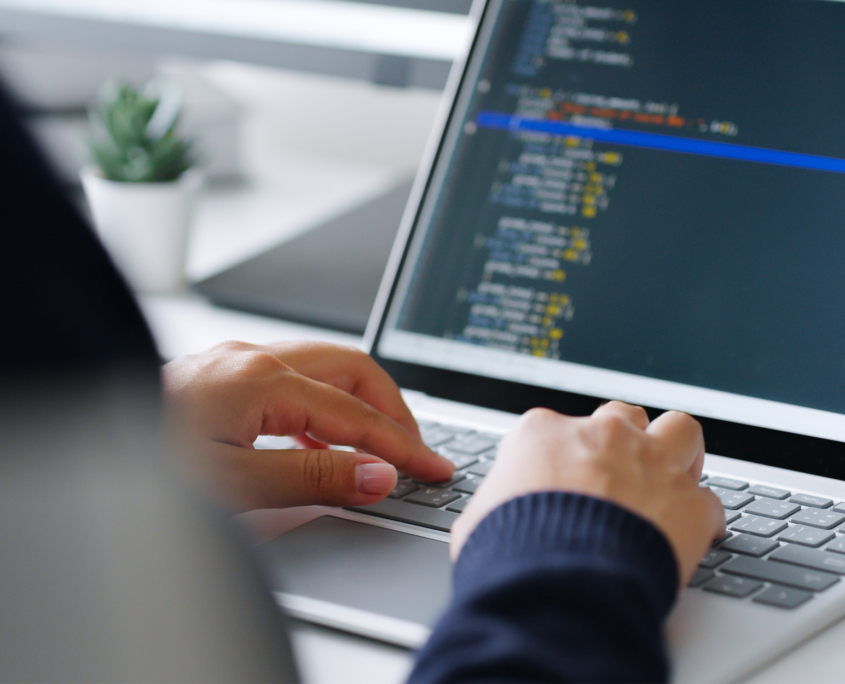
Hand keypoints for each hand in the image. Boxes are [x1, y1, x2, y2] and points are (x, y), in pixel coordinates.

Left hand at [162, 341, 453, 510]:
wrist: (82, 440)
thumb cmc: (142, 460)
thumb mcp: (232, 484)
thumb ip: (311, 477)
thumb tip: (375, 473)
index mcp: (262, 380)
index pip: (356, 413)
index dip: (401, 445)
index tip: (435, 467)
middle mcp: (254, 359)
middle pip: (352, 368)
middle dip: (392, 406)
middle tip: (416, 448)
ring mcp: (238, 362)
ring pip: (327, 368)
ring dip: (362, 403)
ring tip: (381, 445)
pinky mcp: (226, 375)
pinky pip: (297, 380)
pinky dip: (327, 406)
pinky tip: (325, 439)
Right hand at [450, 401, 724, 584]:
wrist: (557, 585)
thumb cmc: (508, 552)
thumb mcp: (478, 519)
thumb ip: (496, 503)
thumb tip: (492, 517)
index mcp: (543, 434)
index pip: (558, 428)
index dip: (565, 457)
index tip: (569, 480)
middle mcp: (600, 436)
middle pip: (621, 417)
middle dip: (624, 441)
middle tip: (621, 474)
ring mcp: (650, 463)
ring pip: (680, 428)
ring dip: (678, 452)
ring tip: (673, 479)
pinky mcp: (689, 502)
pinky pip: (708, 502)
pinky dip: (702, 519)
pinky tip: (693, 538)